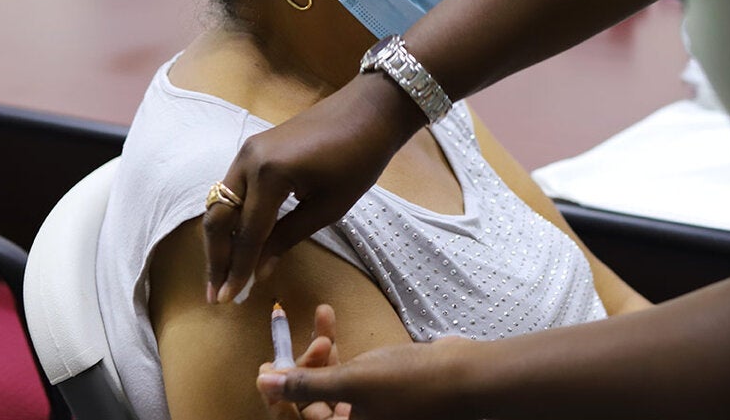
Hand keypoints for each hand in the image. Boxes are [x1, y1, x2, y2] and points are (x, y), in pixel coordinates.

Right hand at [204, 73, 424, 303]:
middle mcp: (247, 160)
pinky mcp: (253, 149)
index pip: (246, 233)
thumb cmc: (359, 159)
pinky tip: (236, 242)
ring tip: (222, 275)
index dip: (237, 269)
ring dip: (219, 239)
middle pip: (218, 218)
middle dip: (216, 258)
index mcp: (269, 175)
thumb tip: (259, 273)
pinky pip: (232, 189)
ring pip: (219, 203)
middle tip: (216, 295)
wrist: (369, 111)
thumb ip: (287, 238)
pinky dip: (230, 218)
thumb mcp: (328, 207)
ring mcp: (247, 151)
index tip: (229, 300)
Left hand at [259, 335, 480, 419]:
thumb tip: (263, 384)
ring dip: (319, 350)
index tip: (268, 365)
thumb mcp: (353, 382)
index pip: (294, 419)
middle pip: (308, 401)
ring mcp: (364, 409)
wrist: (466, 375)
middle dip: (303, 366)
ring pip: (326, 381)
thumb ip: (306, 384)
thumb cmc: (411, 383)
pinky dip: (335, 347)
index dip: (276, 395)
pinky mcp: (377, 390)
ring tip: (324, 318)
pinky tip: (328, 319)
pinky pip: (345, 370)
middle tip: (306, 338)